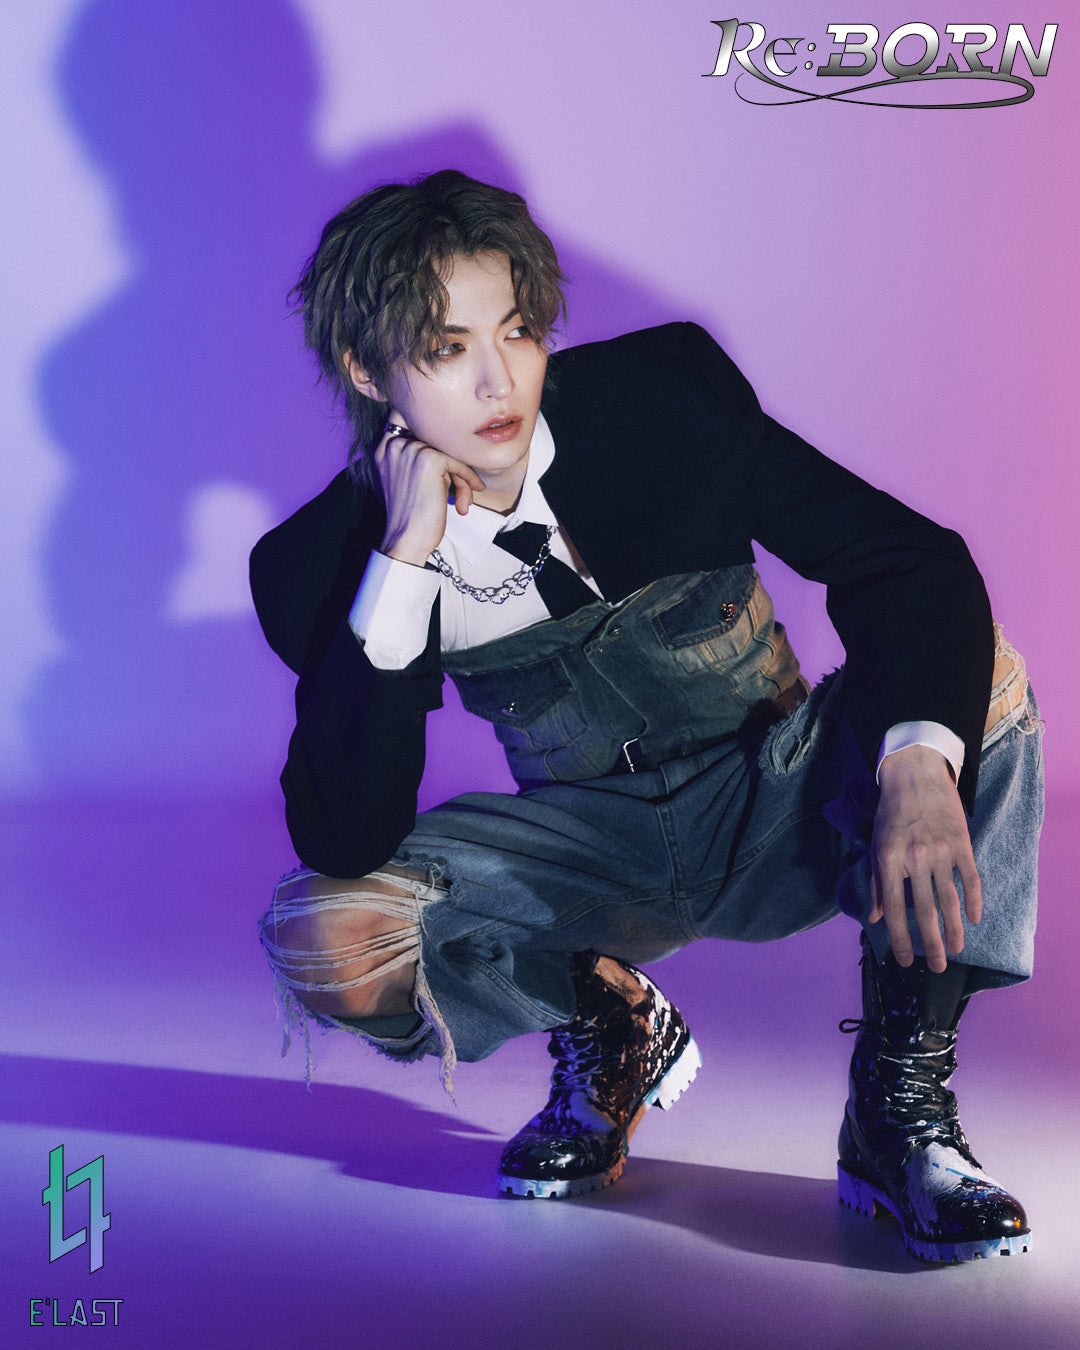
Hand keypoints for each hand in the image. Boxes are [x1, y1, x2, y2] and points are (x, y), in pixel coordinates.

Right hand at [374, 420, 485, 565]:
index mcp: (384, 448)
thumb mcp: (408, 479)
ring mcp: (410, 450)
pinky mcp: (429, 459)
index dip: (428, 426)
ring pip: (449, 451)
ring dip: (461, 477)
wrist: (407, 540)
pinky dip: (467, 481)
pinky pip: (458, 463)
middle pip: (436, 437)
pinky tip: (466, 501)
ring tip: (461, 500)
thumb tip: (452, 441)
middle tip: (459, 489)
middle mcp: (394, 445)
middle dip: (451, 464)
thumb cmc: (411, 516)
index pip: (406, 418)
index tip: (443, 453)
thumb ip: (418, 456)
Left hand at [869, 744, 981, 972]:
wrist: (915, 774)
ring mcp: (940, 851)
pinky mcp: (961, 843)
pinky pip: (970, 878)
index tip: (905, 961)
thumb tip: (874, 917)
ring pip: (949, 899)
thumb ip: (877, 883)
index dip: (900, 939)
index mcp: (888, 860)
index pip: (894, 910)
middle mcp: (914, 858)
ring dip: (954, 929)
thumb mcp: (875, 845)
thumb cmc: (890, 812)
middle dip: (931, 944)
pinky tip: (973, 919)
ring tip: (956, 949)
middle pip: (925, 911)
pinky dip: (973, 901)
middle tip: (937, 968)